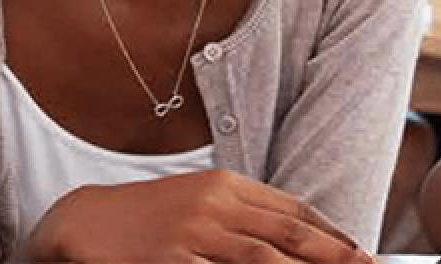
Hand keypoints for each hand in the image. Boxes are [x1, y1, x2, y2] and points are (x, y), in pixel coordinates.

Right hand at [24, 168, 374, 263]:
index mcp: (228, 184)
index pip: (291, 208)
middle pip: (284, 232)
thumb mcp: (200, 202)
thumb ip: (242, 214)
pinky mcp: (167, 260)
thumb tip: (289, 235)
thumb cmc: (149, 215)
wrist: (83, 220)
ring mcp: (192, 232)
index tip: (356, 249)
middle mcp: (216, 203)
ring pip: (260, 257)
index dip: (328, 230)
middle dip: (329, 252)